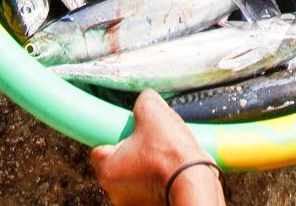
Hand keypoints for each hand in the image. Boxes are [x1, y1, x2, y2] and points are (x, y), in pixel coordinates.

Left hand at [89, 91, 217, 205]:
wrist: (196, 184)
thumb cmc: (171, 155)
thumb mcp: (153, 111)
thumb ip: (143, 101)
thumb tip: (145, 99)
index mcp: (107, 170)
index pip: (100, 148)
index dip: (115, 135)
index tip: (130, 130)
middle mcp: (115, 191)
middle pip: (119, 161)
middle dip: (134, 149)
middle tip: (152, 139)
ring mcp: (133, 201)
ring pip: (135, 174)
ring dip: (147, 164)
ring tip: (166, 154)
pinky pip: (151, 186)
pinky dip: (159, 178)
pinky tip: (172, 168)